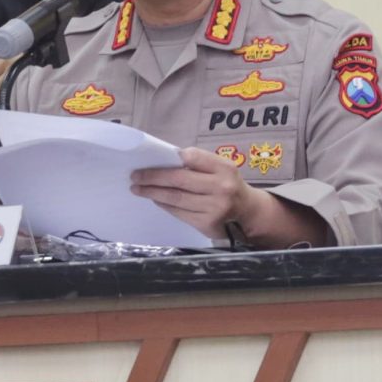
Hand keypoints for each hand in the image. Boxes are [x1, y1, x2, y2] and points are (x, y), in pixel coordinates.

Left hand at [129, 148, 268, 239]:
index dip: (172, 158)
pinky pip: (179, 213)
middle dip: (153, 177)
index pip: (192, 157)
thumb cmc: (227, 184)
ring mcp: (214, 208)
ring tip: (138, 189)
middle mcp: (221, 188)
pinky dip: (164, 205)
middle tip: (135, 176)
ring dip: (153, 193)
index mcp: (224, 168)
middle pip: (179, 179)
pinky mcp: (207, 224)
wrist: (247, 212)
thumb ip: (199, 163)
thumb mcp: (221, 168)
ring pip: (176, 198)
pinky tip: (156, 200)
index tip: (152, 159)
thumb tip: (166, 162)